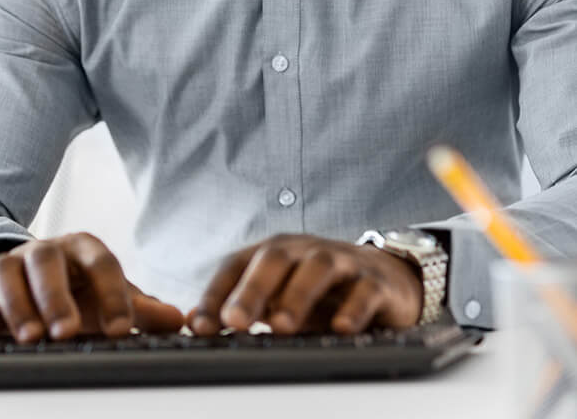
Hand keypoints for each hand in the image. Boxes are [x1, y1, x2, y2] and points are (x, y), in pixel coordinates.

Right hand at [0, 232, 183, 342]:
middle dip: (56, 297)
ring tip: (29, 337)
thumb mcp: (107, 295)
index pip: (102, 262)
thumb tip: (178, 319)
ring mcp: (10, 264)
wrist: (31, 272)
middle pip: (48, 262)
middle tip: (66, 331)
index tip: (121, 329)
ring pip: (6, 272)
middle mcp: (44, 251)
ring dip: (16, 304)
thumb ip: (139, 308)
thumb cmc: (76, 288)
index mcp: (82, 249)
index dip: (112, 294)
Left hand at [187, 233, 422, 335]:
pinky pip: (364, 290)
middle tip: (235, 321)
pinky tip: (340, 328)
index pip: (236, 265)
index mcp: (273, 252)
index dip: (216, 294)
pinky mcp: (375, 281)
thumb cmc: (321, 291)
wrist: (385, 277)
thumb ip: (242, 308)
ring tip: (280, 327)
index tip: (199, 327)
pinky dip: (352, 308)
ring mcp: (340, 262)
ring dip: (297, 296)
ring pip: (317, 268)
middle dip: (251, 290)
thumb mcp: (280, 297)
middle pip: (273, 259)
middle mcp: (302, 250)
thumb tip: (194, 320)